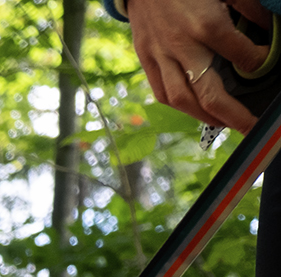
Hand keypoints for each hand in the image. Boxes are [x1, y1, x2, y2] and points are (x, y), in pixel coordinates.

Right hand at [129, 0, 268, 132]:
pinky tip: (195, 109)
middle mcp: (182, 47)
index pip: (243, 56)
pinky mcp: (146, 60)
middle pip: (209, 94)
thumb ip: (249, 9)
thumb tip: (269, 30)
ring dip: (205, 118)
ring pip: (182, 100)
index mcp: (207, 26)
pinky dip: (180, 106)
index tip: (268, 62)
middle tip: (250, 128)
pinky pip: (162, 92)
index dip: (261, 62)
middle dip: (233, 115)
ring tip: (224, 124)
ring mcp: (161, 56)